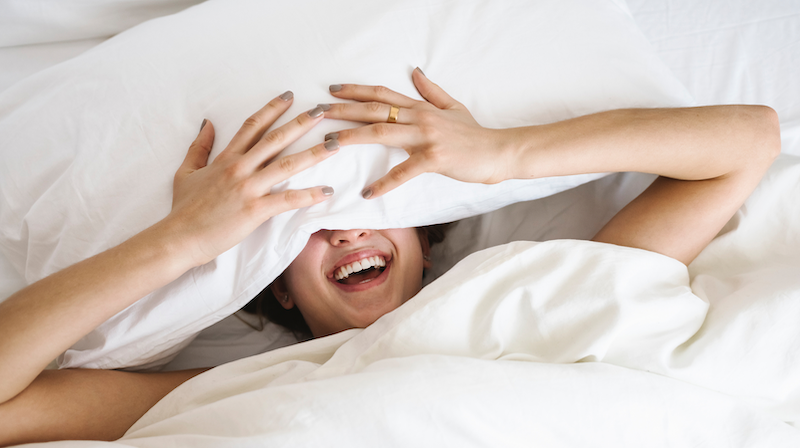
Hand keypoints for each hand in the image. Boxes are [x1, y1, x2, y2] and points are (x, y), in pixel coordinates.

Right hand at [168, 95, 335, 266]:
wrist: (179, 237)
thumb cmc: (184, 208)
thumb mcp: (186, 172)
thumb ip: (199, 146)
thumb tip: (207, 122)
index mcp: (226, 159)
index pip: (253, 126)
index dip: (272, 109)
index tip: (290, 96)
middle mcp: (240, 168)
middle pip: (276, 139)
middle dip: (301, 122)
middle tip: (323, 110)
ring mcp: (248, 188)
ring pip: (287, 165)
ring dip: (314, 153)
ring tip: (335, 143)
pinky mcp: (255, 210)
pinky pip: (287, 199)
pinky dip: (309, 195)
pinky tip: (327, 191)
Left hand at [324, 68, 513, 198]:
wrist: (497, 151)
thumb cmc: (474, 134)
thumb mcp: (453, 106)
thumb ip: (431, 91)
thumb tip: (415, 71)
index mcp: (421, 108)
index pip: (382, 94)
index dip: (356, 90)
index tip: (333, 90)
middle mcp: (419, 118)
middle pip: (374, 109)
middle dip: (344, 110)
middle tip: (318, 112)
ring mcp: (426, 137)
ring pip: (382, 132)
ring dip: (353, 137)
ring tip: (329, 144)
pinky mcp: (434, 158)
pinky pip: (403, 171)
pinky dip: (384, 182)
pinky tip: (368, 191)